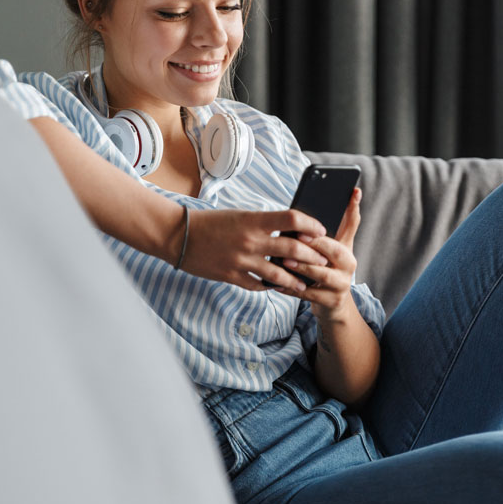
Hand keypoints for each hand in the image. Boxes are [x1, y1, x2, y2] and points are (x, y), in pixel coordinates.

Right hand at [179, 207, 331, 290]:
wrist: (179, 235)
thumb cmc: (211, 222)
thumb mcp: (240, 216)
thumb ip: (263, 224)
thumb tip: (288, 231)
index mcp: (253, 220)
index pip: (292, 219)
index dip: (311, 224)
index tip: (320, 230)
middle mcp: (251, 240)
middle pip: (293, 249)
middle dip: (313, 256)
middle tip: (323, 260)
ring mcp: (242, 261)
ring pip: (279, 274)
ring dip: (295, 279)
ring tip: (304, 283)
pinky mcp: (232, 276)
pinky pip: (258, 286)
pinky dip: (269, 287)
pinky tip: (276, 287)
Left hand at [275, 187, 361, 317]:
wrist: (333, 303)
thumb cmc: (328, 268)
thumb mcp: (336, 245)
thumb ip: (341, 222)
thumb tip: (354, 192)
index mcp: (348, 247)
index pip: (350, 226)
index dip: (344, 214)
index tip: (321, 216)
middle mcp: (349, 265)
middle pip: (335, 251)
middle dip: (316, 243)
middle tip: (297, 237)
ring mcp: (342, 285)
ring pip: (322, 275)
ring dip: (302, 267)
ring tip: (284, 261)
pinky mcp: (332, 302)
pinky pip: (309, 295)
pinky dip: (292, 288)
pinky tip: (276, 283)